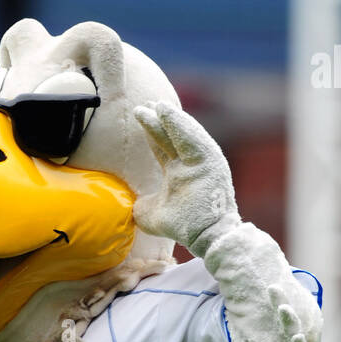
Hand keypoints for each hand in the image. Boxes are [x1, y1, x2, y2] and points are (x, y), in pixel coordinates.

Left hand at [133, 102, 239, 253]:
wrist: (205, 237)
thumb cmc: (183, 227)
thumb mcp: (152, 215)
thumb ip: (140, 205)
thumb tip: (129, 202)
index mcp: (180, 172)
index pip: (163, 146)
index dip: (151, 131)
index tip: (140, 115)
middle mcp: (192, 164)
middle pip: (172, 136)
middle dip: (159, 120)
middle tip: (145, 104)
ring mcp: (203, 162)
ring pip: (185, 134)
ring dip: (171, 118)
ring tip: (157, 104)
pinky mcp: (211, 163)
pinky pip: (195, 140)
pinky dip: (182, 126)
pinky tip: (169, 114)